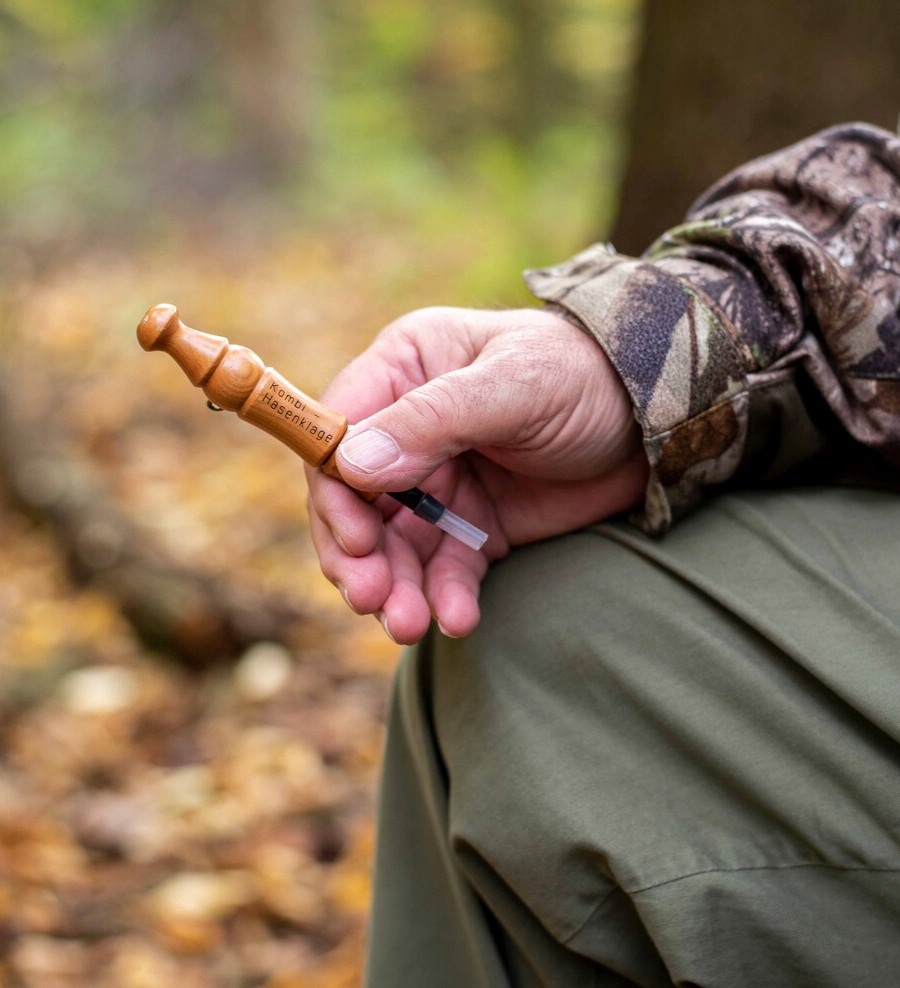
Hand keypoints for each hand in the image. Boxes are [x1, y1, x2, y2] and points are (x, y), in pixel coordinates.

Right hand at [305, 306, 648, 643]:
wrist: (661, 419)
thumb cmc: (585, 376)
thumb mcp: (514, 385)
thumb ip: (433, 421)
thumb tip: (350, 464)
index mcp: (404, 370)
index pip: (338, 432)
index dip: (333, 490)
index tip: (356, 536)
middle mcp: (409, 428)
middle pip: (354, 501)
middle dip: (359, 555)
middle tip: (372, 599)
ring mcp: (439, 481)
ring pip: (393, 545)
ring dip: (395, 588)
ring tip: (410, 624)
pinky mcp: (475, 526)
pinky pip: (444, 568)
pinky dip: (444, 596)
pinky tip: (457, 618)